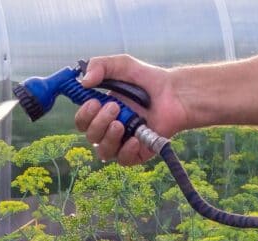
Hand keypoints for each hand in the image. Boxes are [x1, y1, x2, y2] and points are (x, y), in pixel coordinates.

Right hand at [73, 55, 188, 164]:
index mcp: (100, 112)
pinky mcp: (136, 153)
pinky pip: (123, 159)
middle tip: (115, 107)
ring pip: (103, 151)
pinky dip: (126, 150)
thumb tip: (83, 81)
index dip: (84, 115)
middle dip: (99, 123)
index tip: (94, 102)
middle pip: (90, 136)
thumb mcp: (122, 65)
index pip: (82, 121)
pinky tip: (135, 138)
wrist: (175, 93)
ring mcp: (122, 142)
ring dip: (109, 137)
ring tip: (121, 124)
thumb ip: (100, 65)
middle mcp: (108, 129)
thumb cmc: (148, 80)